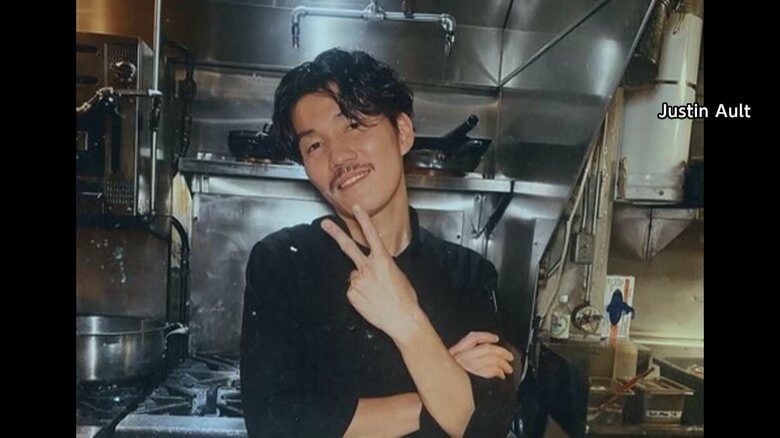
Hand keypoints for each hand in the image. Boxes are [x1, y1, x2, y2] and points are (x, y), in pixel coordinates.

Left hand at [321, 205, 420, 339]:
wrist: (402, 319)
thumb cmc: (405, 299)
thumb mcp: (399, 274)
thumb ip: (383, 265)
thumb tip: (375, 266)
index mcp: (383, 260)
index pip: (371, 234)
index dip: (363, 219)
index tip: (356, 208)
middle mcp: (368, 268)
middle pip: (348, 247)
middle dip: (335, 234)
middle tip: (325, 224)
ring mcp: (358, 281)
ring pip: (354, 275)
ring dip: (362, 281)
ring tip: (375, 293)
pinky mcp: (352, 294)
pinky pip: (353, 289)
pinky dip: (359, 293)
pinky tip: (370, 299)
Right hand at [449, 331, 514, 379]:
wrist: (443, 402)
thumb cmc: (446, 384)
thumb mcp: (448, 367)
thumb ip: (460, 359)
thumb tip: (479, 354)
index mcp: (454, 352)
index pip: (473, 338)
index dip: (486, 336)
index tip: (495, 338)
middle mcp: (461, 358)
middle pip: (486, 348)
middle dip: (501, 352)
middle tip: (509, 356)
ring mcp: (467, 369)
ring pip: (490, 359)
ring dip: (503, 363)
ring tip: (507, 368)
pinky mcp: (473, 379)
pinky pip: (490, 371)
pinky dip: (498, 371)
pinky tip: (500, 375)